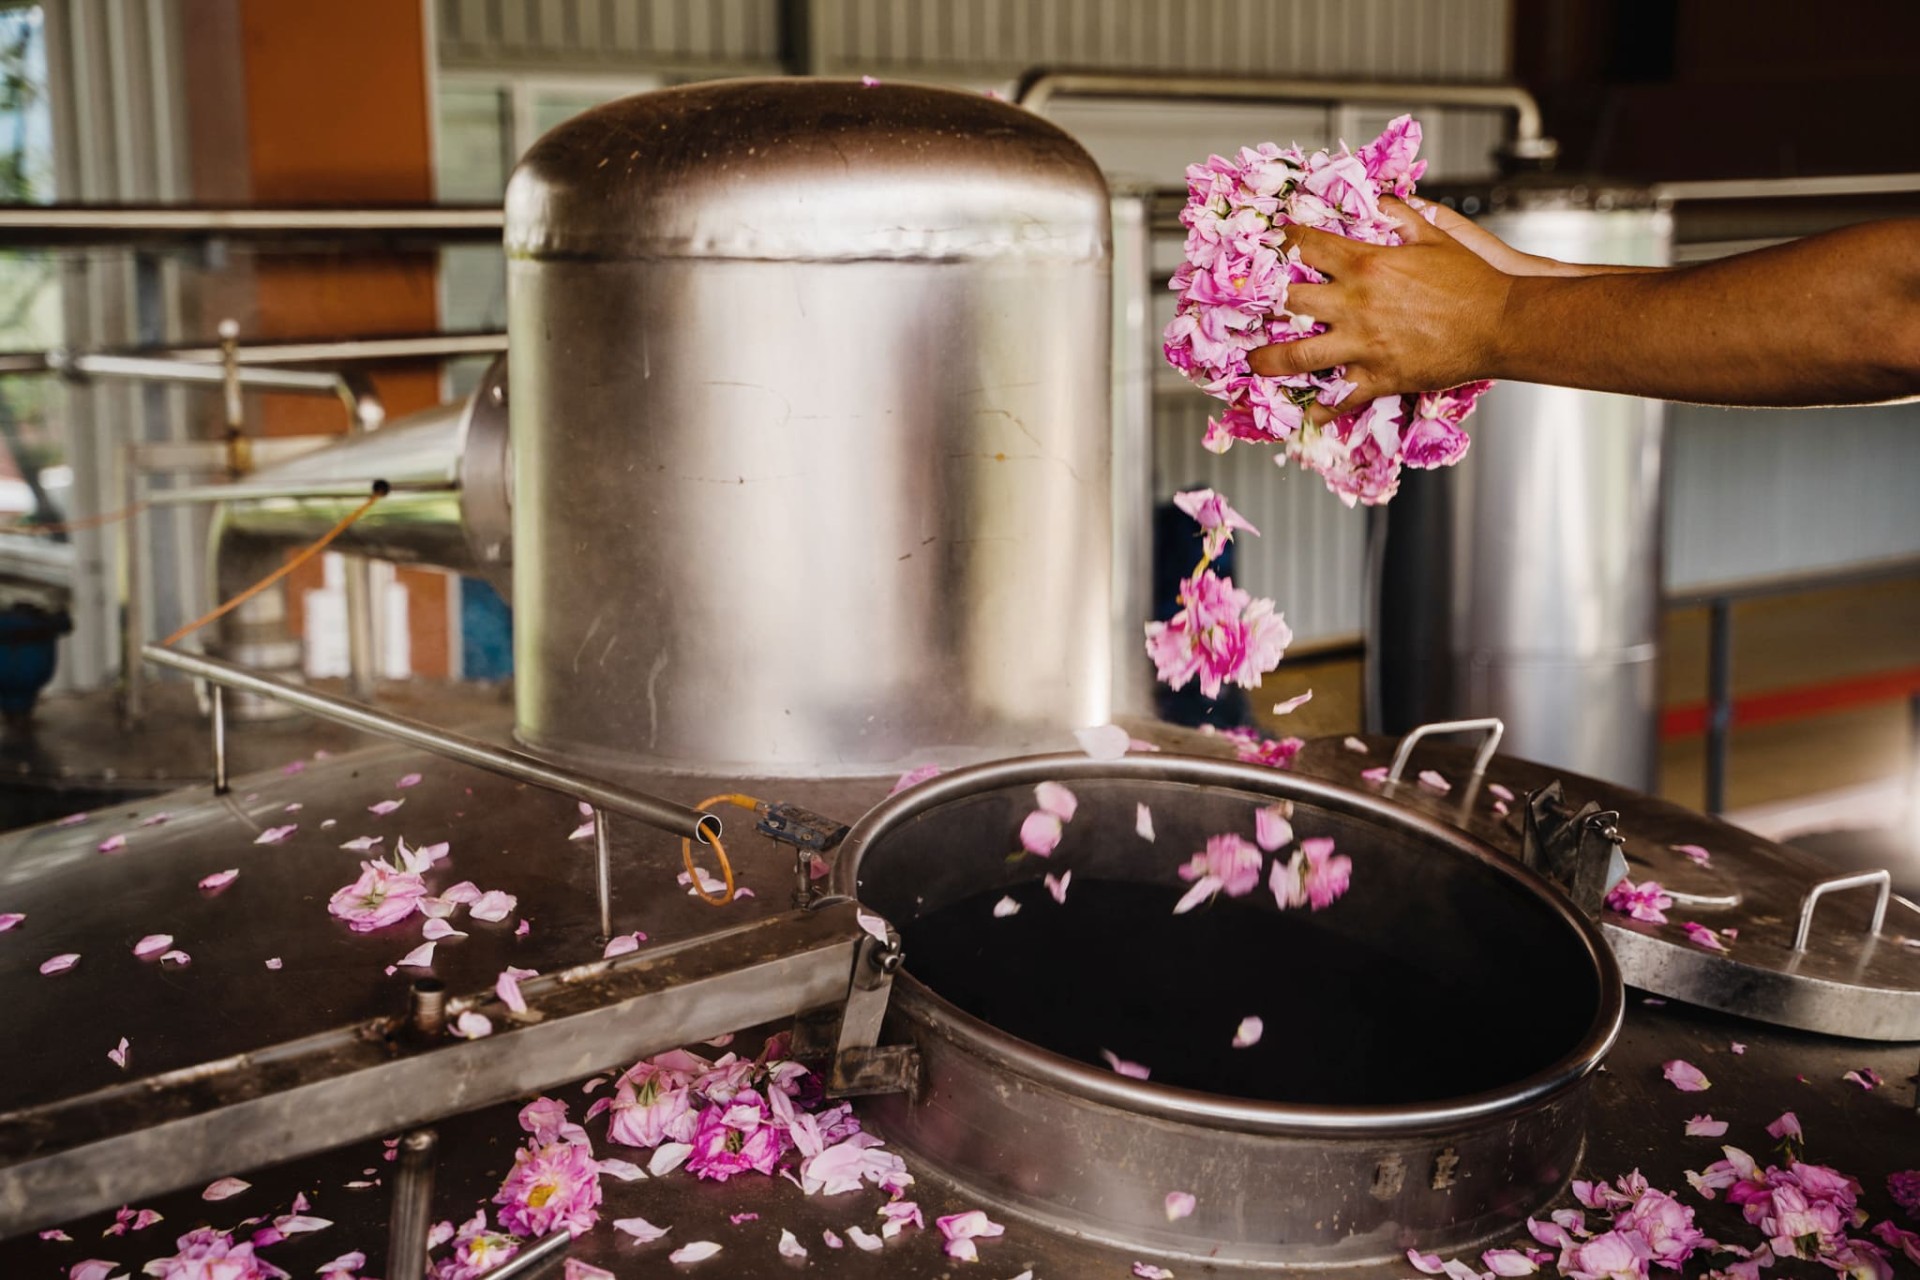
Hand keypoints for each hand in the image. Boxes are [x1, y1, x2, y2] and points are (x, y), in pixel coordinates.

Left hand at [1248, 197, 1514, 421]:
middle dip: (1262, 302)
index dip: (1282, 242)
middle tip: (1244, 307)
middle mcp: (1356, 304)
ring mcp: (1363, 344)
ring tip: (1254, 363)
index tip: (1270, 242)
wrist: (1502, 323)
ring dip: (1269, 360)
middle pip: (1288, 301)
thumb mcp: (1434, 233)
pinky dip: (1319, 408)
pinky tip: (1304, 412)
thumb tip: (1377, 199)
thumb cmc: (1472, 280)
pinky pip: (1338, 398)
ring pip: (1298, 355)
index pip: (1307, 246)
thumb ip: (1399, 214)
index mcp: (1367, 264)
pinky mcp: (1379, 377)